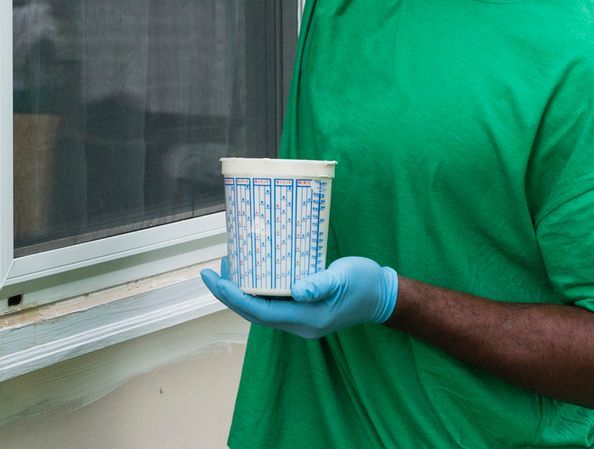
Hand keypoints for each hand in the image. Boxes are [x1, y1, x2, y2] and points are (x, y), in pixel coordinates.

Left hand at [200, 255, 399, 339]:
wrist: (383, 295)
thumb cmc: (364, 283)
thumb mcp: (344, 277)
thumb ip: (321, 282)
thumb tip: (297, 290)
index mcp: (307, 319)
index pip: (260, 311)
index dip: (234, 297)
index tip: (216, 280)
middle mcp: (299, 324)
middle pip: (254, 313)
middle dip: (229, 294)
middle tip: (210, 273)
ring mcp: (301, 319)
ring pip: (261, 309)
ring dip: (240, 292)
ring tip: (225, 269)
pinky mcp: (303, 310)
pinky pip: (271, 303)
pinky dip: (256, 289)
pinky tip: (249, 273)